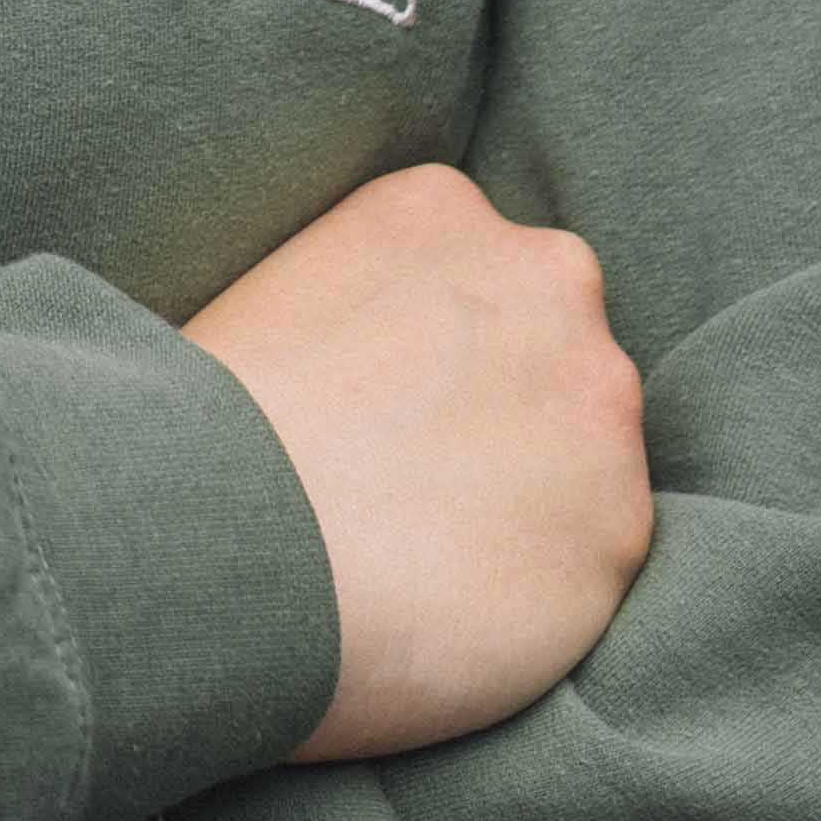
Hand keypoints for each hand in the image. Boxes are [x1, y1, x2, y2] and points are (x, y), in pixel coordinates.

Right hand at [182, 161, 650, 761]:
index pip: (480, 280)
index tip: (383, 419)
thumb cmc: (201, 436)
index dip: (436, 363)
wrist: (209, 543)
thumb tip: (386, 370)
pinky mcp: (620, 527)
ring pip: (586, 464)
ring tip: (423, 564)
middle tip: (412, 493)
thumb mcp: (273, 297)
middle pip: (554, 356)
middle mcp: (548, 277)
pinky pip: (592, 566)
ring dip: (531, 510)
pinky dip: (539, 598)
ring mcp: (598, 401)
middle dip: (504, 421)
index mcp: (442, 208)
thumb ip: (367, 308)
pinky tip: (449, 612)